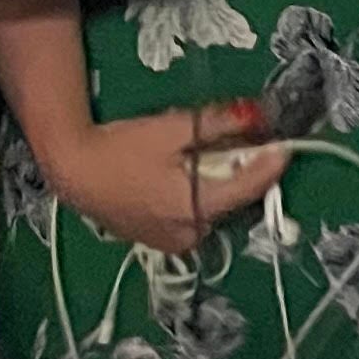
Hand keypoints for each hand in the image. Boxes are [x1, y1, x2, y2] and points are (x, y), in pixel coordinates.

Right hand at [41, 99, 287, 257]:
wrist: (73, 172)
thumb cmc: (120, 149)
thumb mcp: (170, 130)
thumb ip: (216, 124)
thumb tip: (257, 115)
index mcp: (198, 206)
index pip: (251, 186)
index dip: (272, 163)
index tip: (286, 144)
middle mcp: (193, 232)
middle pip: (232, 197)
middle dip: (235, 169)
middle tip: (232, 141)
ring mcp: (177, 242)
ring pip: (213, 207)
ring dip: (214, 183)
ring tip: (193, 158)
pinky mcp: (162, 242)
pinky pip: (194, 217)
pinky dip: (194, 196)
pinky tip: (174, 176)